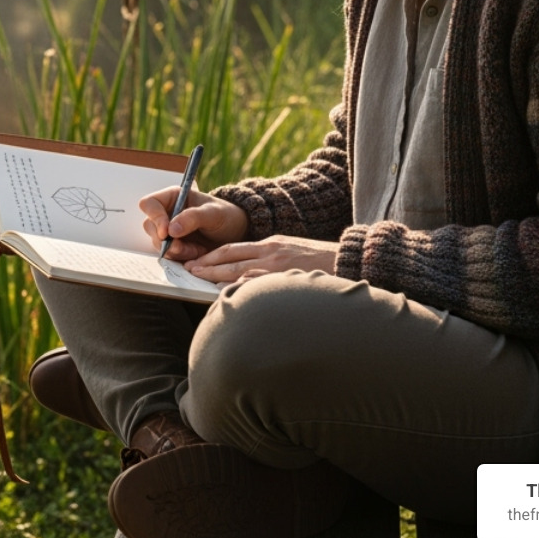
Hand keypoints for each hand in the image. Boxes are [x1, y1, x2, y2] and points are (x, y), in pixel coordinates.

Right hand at [139, 186, 248, 261]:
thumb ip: (192, 217)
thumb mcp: (213, 213)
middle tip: (183, 247)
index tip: (167, 233)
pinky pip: (169, 255)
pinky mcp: (174, 246)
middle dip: (166, 241)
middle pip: (150, 227)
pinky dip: (181, 258)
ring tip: (197, 250)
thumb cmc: (226, 216)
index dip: (154, 218)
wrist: (236, 233)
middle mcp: (167, 213)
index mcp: (173, 197)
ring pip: (158, 243)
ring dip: (176, 251)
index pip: (150, 204)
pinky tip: (197, 253)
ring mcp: (169, 231)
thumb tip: (171, 229)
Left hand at [184, 234, 338, 283]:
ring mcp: (278, 266)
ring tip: (198, 279)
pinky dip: (240, 288)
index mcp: (271, 244)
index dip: (212, 255)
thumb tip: (248, 275)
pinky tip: (226, 293)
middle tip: (188, 269)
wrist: (350, 260)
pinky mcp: (287, 278)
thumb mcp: (291, 252)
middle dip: (207, 263)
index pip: (233, 248)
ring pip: (239, 270)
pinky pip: (257, 284)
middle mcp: (271, 251)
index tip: (197, 262)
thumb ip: (270, 260)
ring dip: (216, 275)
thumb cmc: (321, 262)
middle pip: (230, 256)